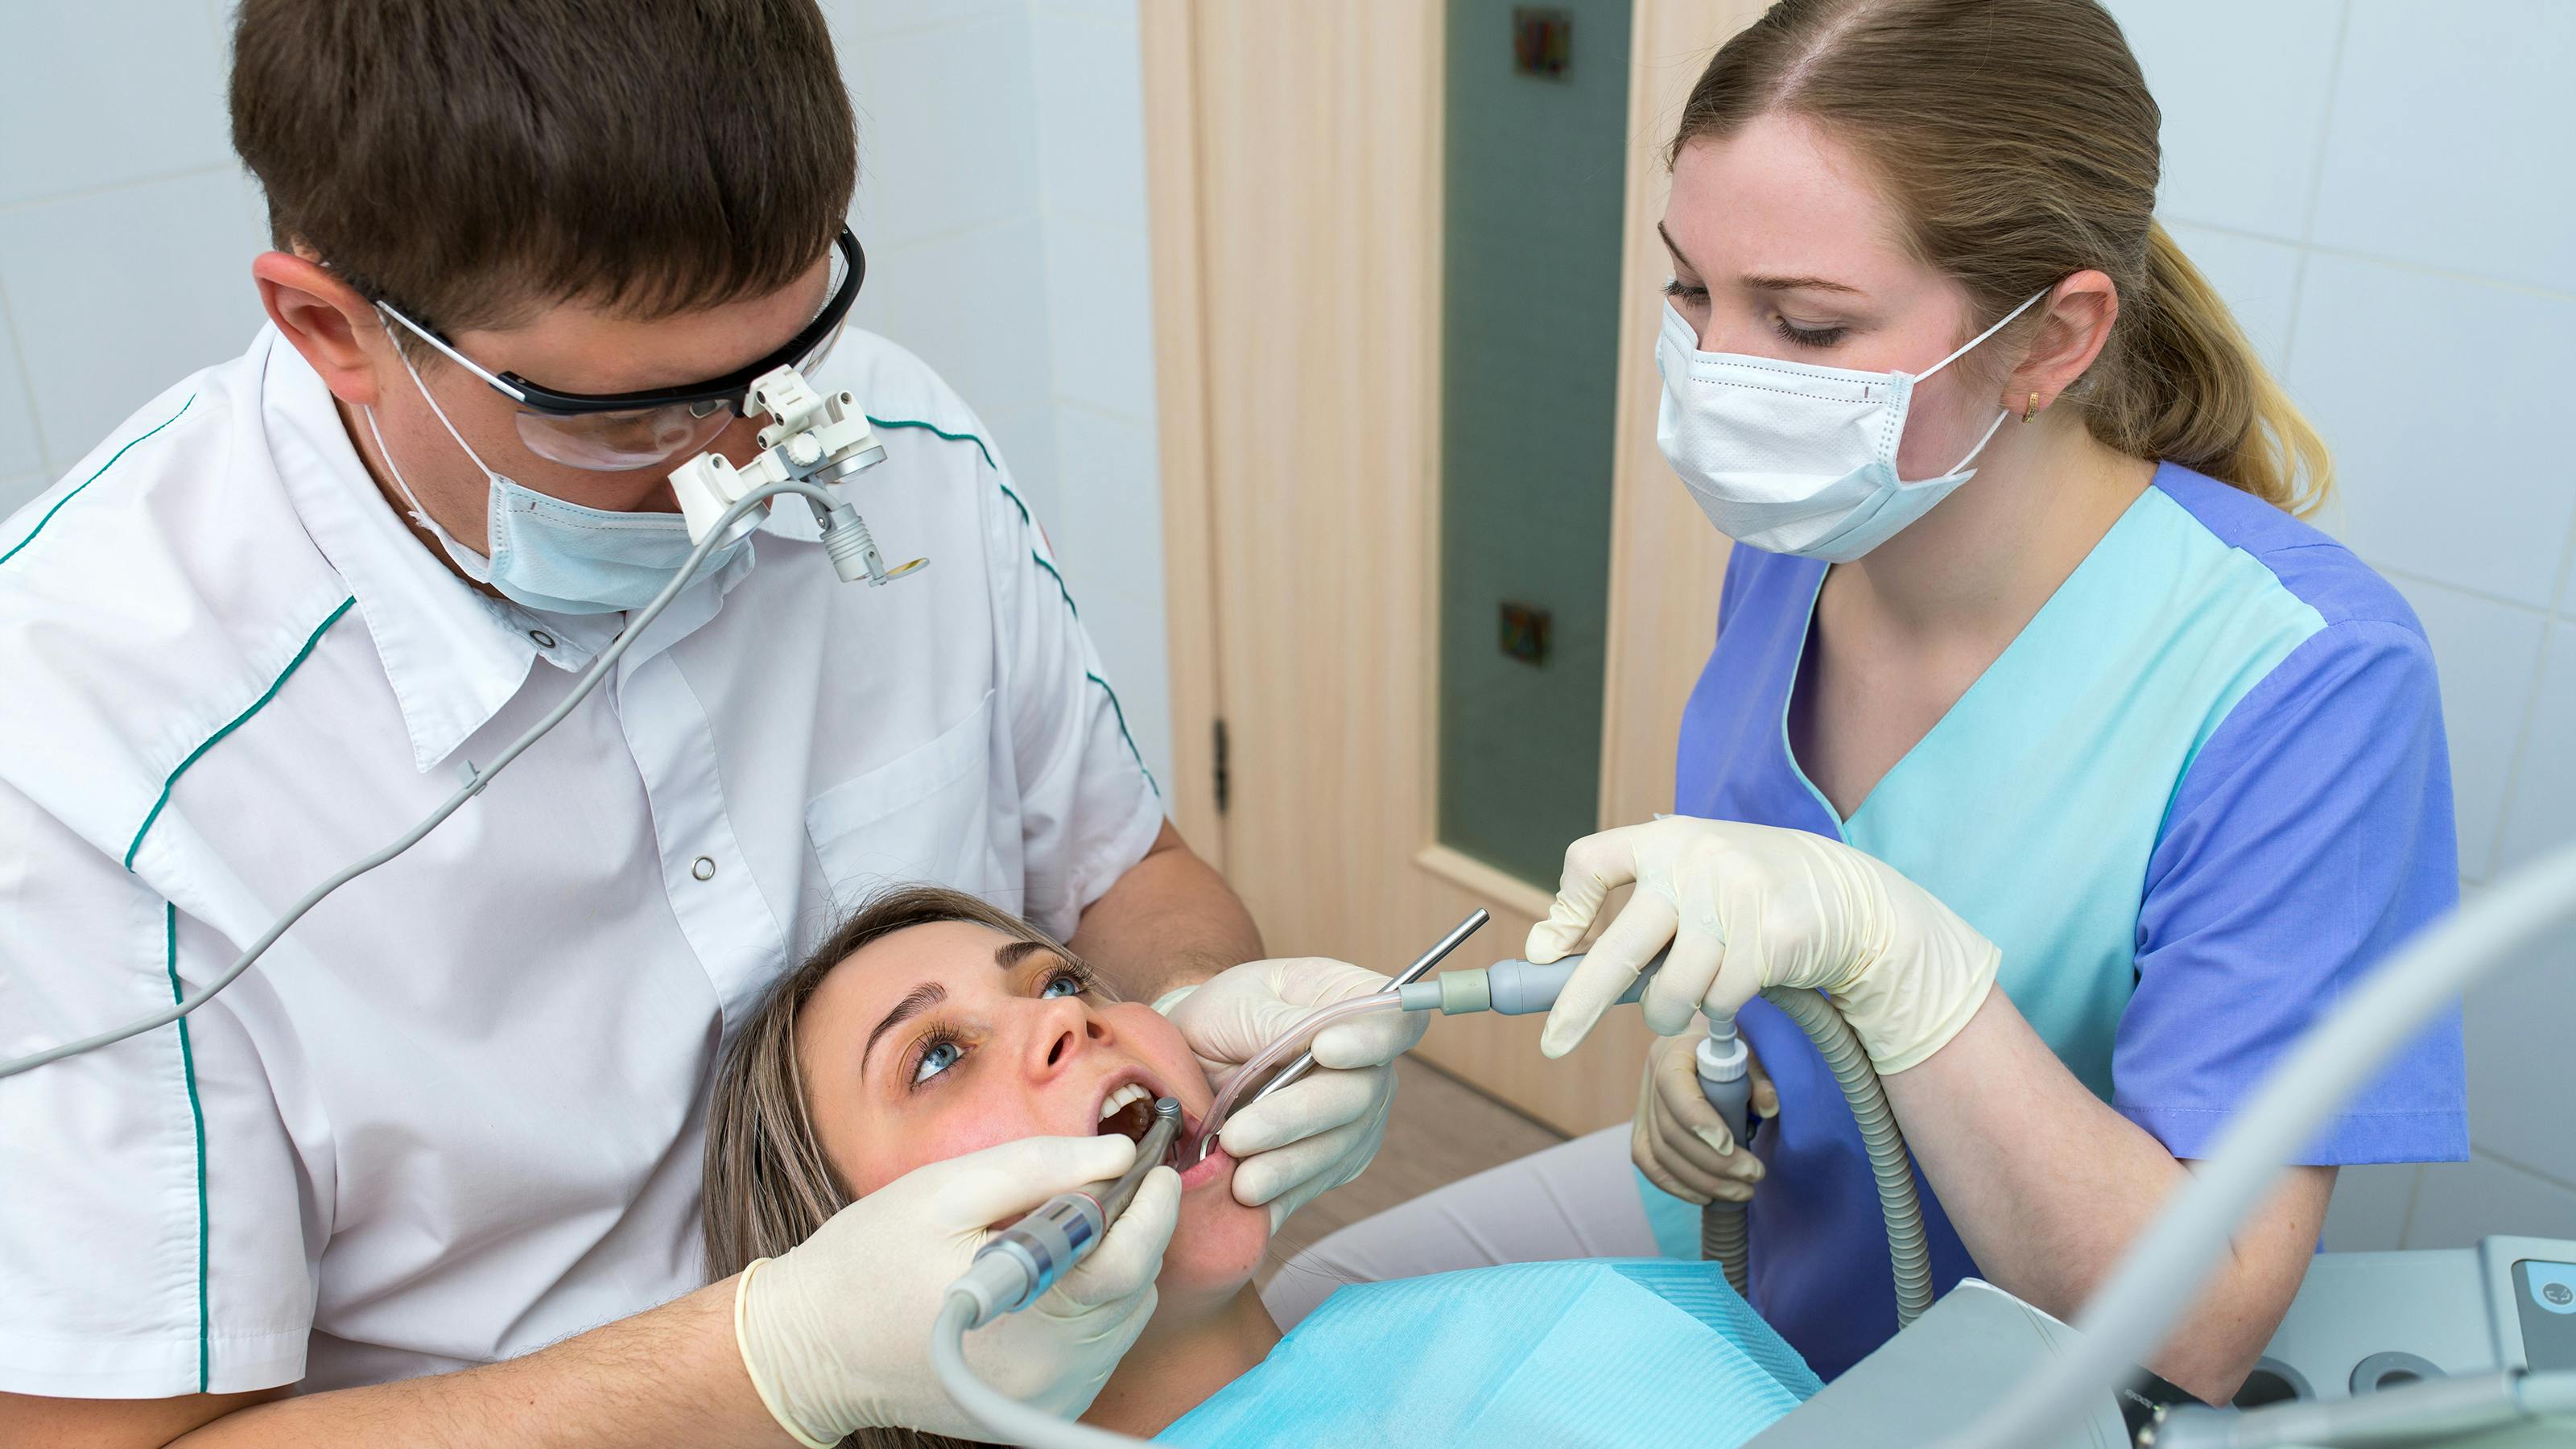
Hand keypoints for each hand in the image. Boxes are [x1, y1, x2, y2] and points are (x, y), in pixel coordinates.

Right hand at [734, 1133, 1178, 1443]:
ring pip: (1125, 1318)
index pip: (1126, 1264)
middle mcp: (1049, 1374)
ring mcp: (1050, 1398)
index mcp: (1025, 1319)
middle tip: (1098, 1186)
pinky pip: (1101, 1345)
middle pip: (1135, 1290)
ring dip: (1112, 1267)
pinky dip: (1092, 1305)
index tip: (1153, 1166)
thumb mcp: (945, 1191)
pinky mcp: (1046, 1406)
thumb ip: (1039, 1167)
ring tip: (1056, 1232)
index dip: (1150, 1208)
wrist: (811, 1349)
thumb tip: (1119, 1153)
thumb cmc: (867, 1262)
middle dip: (1131, 1231)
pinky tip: (1048, 1279)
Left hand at [1165, 956, 1427, 1229]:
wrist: (1195, 1060)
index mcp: (1353, 1005)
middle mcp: (1369, 1065)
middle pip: (1361, 1094)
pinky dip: (1279, 1195)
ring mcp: (1357, 1119)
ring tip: (1238, 1180)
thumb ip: (1280, 1020)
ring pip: (1337, 1148)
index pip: (1396, 1021)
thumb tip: (1316, 1041)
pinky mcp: (1333, 1164)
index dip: (1373, 1039)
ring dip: (1285, 1167)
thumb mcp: (1240, 1000)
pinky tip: (1247, 1203)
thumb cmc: (1224, 1015)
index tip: (1324, 1049)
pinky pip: (1314, 1184)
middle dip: (1298, 1117)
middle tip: (1239, 1135)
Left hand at [1529, 817, 1999, 1071]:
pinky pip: (1718, 1002)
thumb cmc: (1751, 893)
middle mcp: (1695, 862)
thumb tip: (1549, 948)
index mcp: (1667, 840)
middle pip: (1619, 948)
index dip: (1565, 911)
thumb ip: (1636, 901)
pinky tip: (1737, 986)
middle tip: (1554, 1043)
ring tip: (1690, 997)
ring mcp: (1734, 899)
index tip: (1548, 951)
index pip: (1591, 862)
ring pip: (1671, 992)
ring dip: (1671, 1011)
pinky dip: (1719, 1008)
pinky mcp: (1769, 939)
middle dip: (1580, 1004)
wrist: (1850, 898)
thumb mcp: (1694, 874)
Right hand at [1632, 1032, 1776, 1205]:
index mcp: (1674, 1051)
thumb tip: (1769, 1107)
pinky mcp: (1643, 1126)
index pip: (1674, 1087)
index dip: (1698, 1120)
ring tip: (1740, 1192)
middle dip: (1713, 1163)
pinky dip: (1675, 1184)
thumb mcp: (1748, 1052)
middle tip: (1752, 1177)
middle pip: (1670, 1131)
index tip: (1731, 1145)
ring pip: (1659, 1153)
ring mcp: (1643, 1103)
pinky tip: (1706, 1197)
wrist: (1701, 1042)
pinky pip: (1648, 1162)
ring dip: (1701, 1181)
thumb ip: (1758, 1077)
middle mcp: (1651, 1076)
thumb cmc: (1728, 1046)